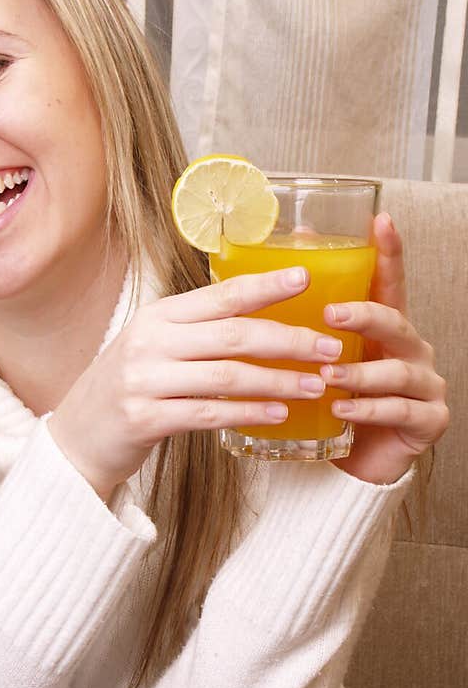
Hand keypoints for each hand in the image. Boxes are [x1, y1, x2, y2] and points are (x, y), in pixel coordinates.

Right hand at [47, 266, 344, 501]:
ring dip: (279, 381)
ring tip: (316, 385)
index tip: (307, 278)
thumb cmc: (128, 391)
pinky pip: (209, 413)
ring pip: (227, 376)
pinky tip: (278, 415)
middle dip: (289, 340)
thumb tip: (260, 317)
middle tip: (331, 348)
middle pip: (233, 335)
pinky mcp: (144, 418)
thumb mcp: (155, 349)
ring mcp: (144, 380)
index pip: (221, 295)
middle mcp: (150, 342)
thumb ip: (198, 333)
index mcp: (158, 317)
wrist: (76, 440)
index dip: (266, 285)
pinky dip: (249, 413)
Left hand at [320, 213, 448, 484]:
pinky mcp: (428, 420)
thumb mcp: (314, 361)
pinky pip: (399, 410)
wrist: (349, 467)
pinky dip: (368, 409)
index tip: (380, 220)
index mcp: (384, 329)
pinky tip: (341, 409)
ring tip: (328, 374)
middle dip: (364, 315)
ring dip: (360, 370)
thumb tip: (259, 275)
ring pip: (398, 369)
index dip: (387, 252)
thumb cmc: (330, 405)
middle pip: (396, 321)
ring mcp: (425, 384)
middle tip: (331, 313)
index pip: (388, 283)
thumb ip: (301, 324)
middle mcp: (411, 350)